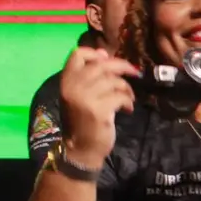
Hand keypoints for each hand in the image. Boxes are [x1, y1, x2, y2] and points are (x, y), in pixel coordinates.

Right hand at [59, 48, 137, 168]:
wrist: (80, 148)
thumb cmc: (83, 120)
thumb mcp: (81, 94)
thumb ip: (90, 75)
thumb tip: (104, 53)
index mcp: (66, 80)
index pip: (78, 54)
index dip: (96, 53)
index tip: (108, 60)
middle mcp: (74, 86)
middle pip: (102, 65)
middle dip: (122, 67)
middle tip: (134, 73)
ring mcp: (85, 97)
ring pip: (114, 81)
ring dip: (127, 88)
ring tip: (128, 98)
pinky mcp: (99, 109)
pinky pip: (121, 96)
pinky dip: (128, 101)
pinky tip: (128, 109)